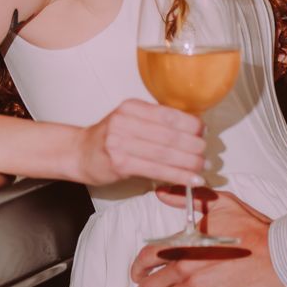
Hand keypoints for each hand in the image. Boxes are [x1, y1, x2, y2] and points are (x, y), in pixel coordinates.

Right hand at [76, 99, 205, 187]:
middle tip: (208, 155)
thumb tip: (192, 129)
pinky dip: (178, 176)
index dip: (191, 124)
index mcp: (131, 107)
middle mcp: (125, 121)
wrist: (79, 153)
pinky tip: (192, 180)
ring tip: (204, 168)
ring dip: (190, 163)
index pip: (168, 114)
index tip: (204, 132)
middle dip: (194, 146)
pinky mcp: (120, 164)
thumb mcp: (128, 119)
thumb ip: (154, 122)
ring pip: (166, 154)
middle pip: (170, 135)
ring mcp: (120, 143)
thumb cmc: (109, 138)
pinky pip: (157, 170)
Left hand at [128, 189, 286, 286]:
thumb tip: (161, 192)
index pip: (148, 256)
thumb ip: (187, 198)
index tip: (136, 276)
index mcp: (185, 242)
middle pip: (148, 286)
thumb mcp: (220, 203)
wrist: (277, 254)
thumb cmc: (253, 229)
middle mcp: (184, 265)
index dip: (137, 269)